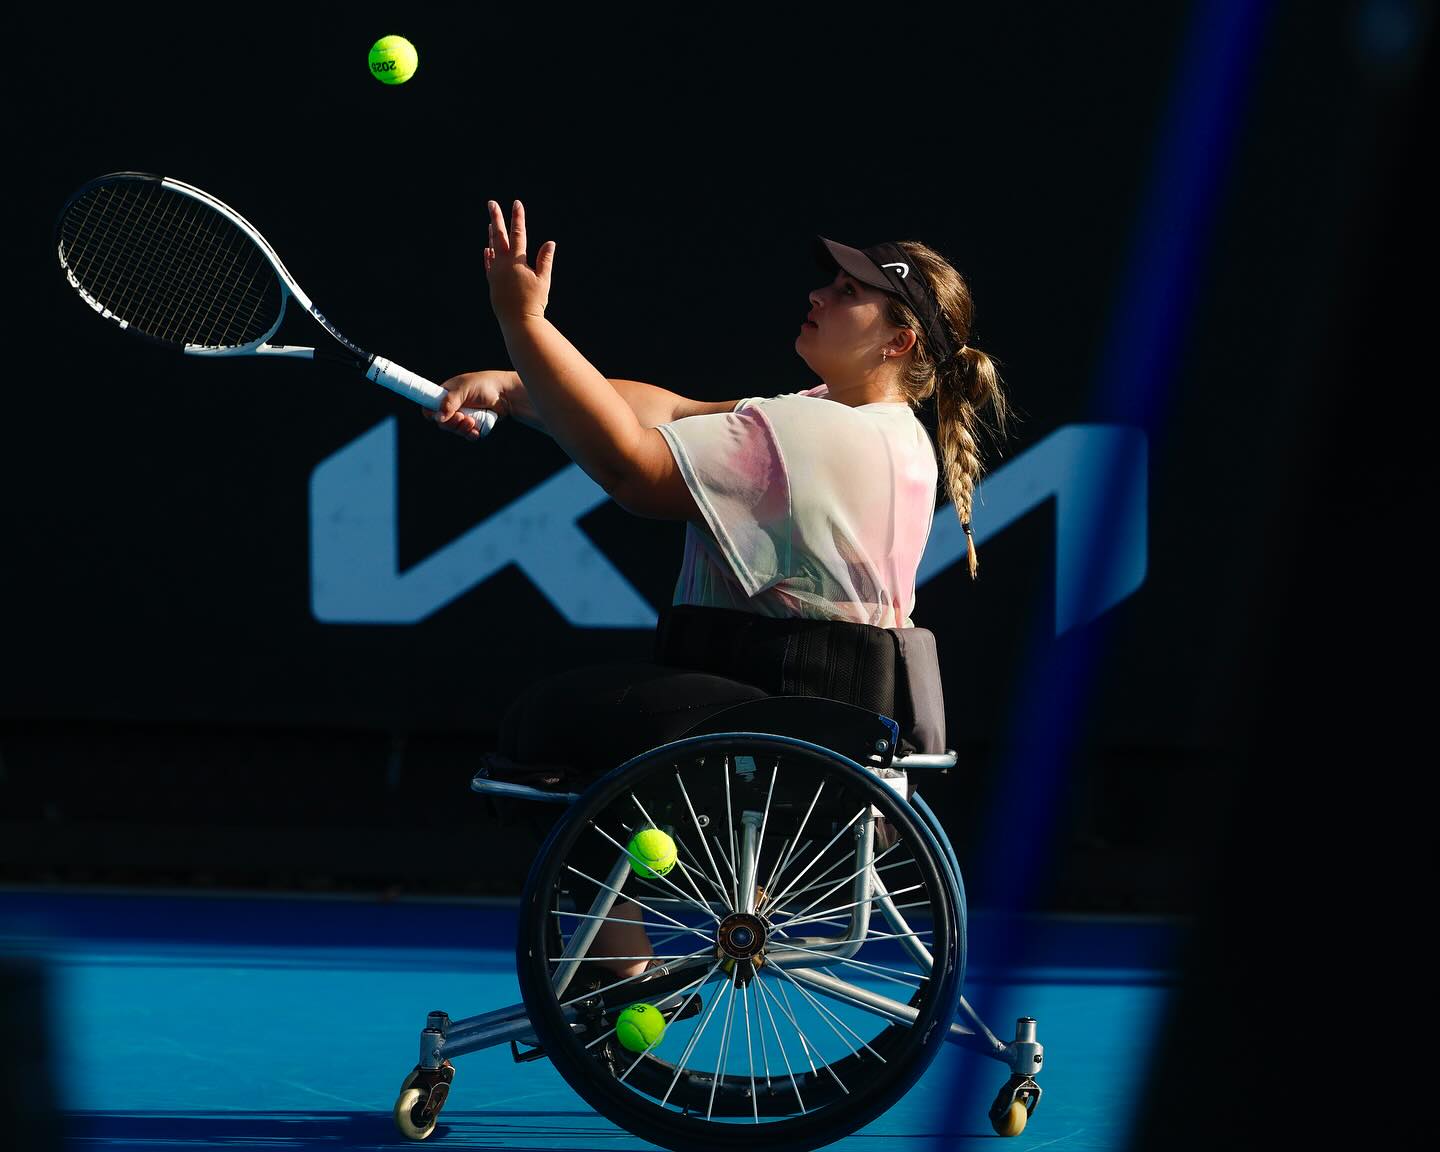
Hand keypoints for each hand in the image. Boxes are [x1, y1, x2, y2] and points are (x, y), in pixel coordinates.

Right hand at [430, 370, 516, 438]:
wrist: (506, 394)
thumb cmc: (484, 385)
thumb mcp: (463, 389)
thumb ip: (449, 403)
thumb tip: (438, 418)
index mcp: (446, 395)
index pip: (430, 407)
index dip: (432, 414)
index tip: (440, 417)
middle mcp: (453, 407)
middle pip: (442, 423)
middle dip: (451, 423)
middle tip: (461, 417)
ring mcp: (463, 417)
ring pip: (455, 430)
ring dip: (462, 428)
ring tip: (472, 421)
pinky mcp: (474, 425)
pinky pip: (467, 435)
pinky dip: (471, 434)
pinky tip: (476, 430)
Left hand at [484, 199, 555, 325]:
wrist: (518, 321)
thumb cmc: (534, 301)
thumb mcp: (544, 280)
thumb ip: (544, 260)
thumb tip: (550, 243)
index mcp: (517, 261)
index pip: (518, 234)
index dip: (518, 217)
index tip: (517, 203)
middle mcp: (503, 264)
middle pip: (499, 236)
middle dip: (496, 218)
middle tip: (491, 203)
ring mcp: (495, 272)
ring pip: (492, 248)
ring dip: (492, 235)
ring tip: (491, 223)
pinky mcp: (492, 282)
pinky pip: (488, 265)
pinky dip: (488, 255)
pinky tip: (487, 249)